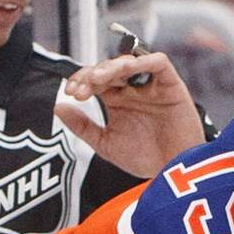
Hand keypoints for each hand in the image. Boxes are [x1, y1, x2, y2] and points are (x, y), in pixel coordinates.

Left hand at [56, 52, 204, 177]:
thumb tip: (58, 107)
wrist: (174, 172)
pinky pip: (159, 63)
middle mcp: (133, 89)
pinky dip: (143, 61)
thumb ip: (83, 126)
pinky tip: (128, 68)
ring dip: (111, 66)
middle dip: (91, 75)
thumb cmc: (145, 160)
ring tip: (97, 79)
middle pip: (109, 68)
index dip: (81, 81)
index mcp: (117, 100)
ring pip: (130, 62)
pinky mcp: (171, 85)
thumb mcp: (106, 144)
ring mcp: (152, 86)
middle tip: (81, 90)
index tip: (71, 93)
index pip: (95, 80)